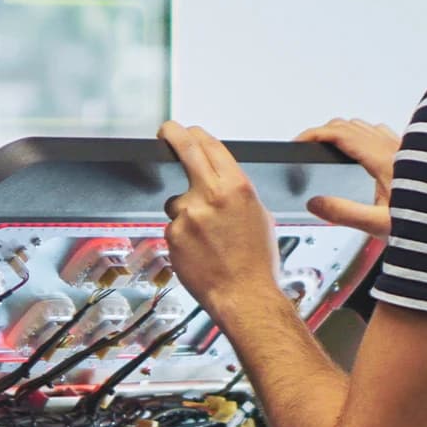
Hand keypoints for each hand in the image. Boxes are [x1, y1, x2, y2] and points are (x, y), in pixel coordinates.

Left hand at [159, 120, 281, 315]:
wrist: (245, 296)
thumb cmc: (257, 261)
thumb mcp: (260, 216)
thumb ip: (236, 193)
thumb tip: (220, 181)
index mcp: (237, 188)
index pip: (211, 146)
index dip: (196, 135)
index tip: (188, 131)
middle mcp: (210, 196)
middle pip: (186, 150)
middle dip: (173, 134)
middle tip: (166, 129)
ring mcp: (188, 215)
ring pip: (176, 200)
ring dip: (186, 212)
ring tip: (208, 237)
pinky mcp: (173, 234)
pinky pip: (173, 226)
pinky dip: (183, 235)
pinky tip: (199, 251)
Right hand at [296, 117, 399, 237]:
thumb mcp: (380, 224)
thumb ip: (344, 213)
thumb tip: (315, 203)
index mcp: (382, 159)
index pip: (338, 133)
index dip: (312, 134)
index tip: (297, 143)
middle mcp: (394, 147)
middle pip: (349, 125)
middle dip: (323, 133)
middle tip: (309, 148)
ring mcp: (405, 147)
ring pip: (366, 126)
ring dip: (343, 132)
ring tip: (330, 149)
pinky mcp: (414, 153)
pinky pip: (382, 133)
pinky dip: (364, 136)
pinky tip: (364, 153)